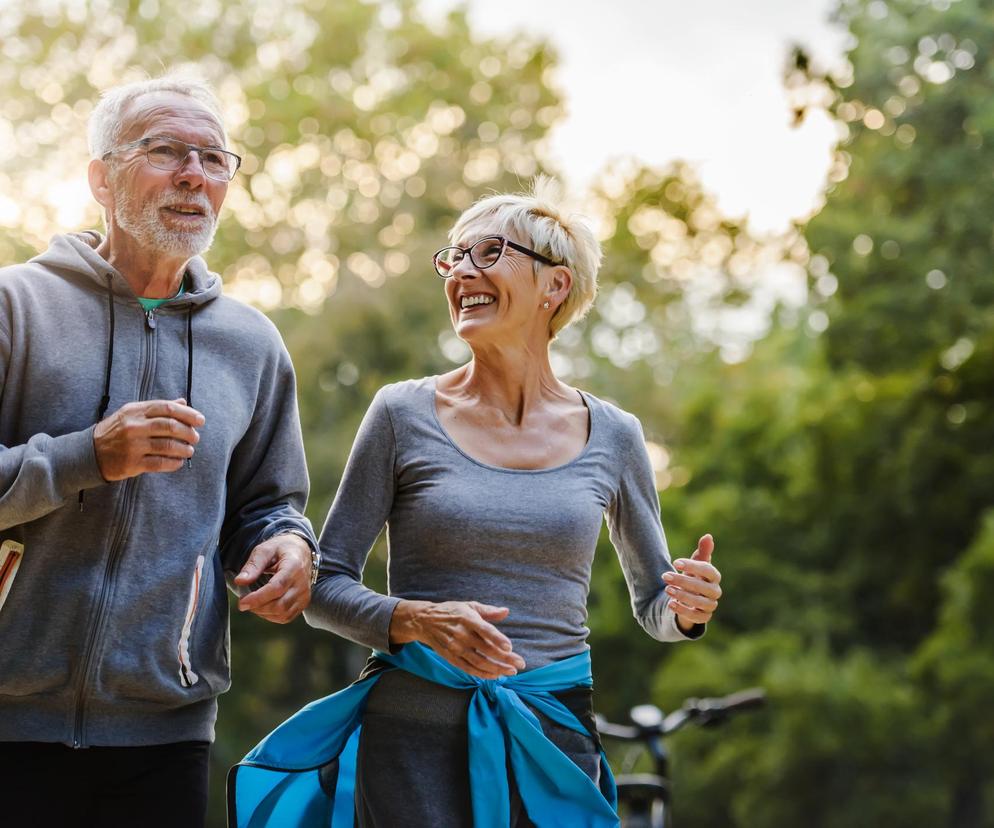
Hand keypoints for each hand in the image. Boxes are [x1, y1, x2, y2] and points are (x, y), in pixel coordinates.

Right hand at [93, 398, 203, 480]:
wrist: (89, 452)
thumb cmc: (116, 431)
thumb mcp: (133, 414)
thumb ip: (157, 408)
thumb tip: (182, 401)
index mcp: (135, 411)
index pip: (167, 408)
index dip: (188, 413)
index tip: (200, 420)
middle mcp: (134, 426)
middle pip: (170, 426)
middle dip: (188, 432)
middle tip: (196, 437)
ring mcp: (132, 445)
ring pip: (168, 446)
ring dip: (184, 449)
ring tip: (189, 450)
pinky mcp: (132, 463)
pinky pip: (160, 463)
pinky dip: (174, 463)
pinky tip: (179, 462)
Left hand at [235, 534, 312, 622]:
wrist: (301, 552)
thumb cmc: (281, 549)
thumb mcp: (265, 549)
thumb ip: (253, 565)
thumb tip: (239, 581)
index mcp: (294, 566)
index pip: (277, 588)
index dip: (258, 598)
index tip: (241, 602)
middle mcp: (302, 583)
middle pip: (280, 605)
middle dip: (257, 607)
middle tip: (243, 602)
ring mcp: (304, 595)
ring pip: (282, 614)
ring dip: (263, 613)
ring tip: (253, 602)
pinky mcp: (303, 603)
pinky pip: (286, 617)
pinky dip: (271, 616)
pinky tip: (263, 606)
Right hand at [389, 599, 526, 678]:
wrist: (425, 621)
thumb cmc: (452, 612)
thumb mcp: (469, 606)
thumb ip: (488, 611)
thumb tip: (506, 611)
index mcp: (467, 618)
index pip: (484, 630)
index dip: (497, 639)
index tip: (510, 647)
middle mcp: (461, 634)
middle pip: (486, 649)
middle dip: (505, 659)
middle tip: (520, 664)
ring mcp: (456, 648)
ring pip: (479, 662)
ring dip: (497, 669)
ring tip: (511, 672)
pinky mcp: (451, 658)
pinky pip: (469, 669)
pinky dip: (483, 674)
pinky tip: (495, 675)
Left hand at [663, 534, 721, 631]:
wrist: (690, 598)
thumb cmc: (694, 577)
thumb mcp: (695, 565)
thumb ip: (702, 552)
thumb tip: (708, 536)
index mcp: (714, 577)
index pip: (708, 571)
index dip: (693, 566)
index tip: (675, 562)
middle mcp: (715, 591)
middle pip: (702, 587)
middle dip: (683, 581)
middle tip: (665, 576)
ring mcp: (710, 605)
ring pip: (700, 602)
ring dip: (682, 595)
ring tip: (667, 589)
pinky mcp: (703, 617)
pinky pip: (696, 617)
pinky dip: (683, 611)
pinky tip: (670, 604)